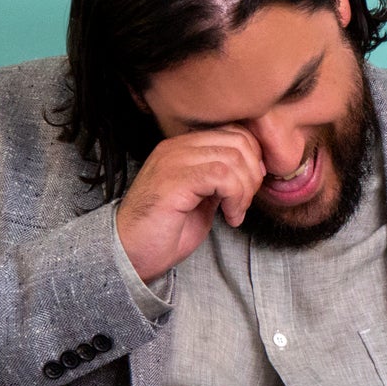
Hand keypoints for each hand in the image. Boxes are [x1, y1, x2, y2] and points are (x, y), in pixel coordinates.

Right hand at [116, 129, 265, 282]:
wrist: (132, 252)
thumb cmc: (166, 230)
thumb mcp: (203, 198)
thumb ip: (222, 179)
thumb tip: (254, 169)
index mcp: (183, 147)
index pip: (234, 132)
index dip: (253, 160)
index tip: (248, 189)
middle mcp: (177, 148)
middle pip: (239, 141)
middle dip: (253, 175)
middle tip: (244, 202)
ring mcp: (173, 161)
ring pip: (234, 158)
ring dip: (245, 190)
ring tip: (235, 212)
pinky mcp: (174, 180)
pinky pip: (222, 176)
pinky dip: (236, 198)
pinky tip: (229, 217)